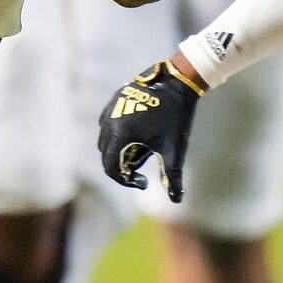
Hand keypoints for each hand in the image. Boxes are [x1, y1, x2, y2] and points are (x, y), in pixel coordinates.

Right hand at [97, 57, 205, 201]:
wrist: (177, 82)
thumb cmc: (176, 116)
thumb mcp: (174, 149)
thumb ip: (172, 176)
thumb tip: (176, 199)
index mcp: (120, 134)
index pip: (111, 167)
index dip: (125, 180)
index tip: (143, 182)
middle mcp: (109, 121)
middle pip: (106, 154)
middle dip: (122, 166)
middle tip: (143, 168)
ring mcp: (110, 109)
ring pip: (105, 139)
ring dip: (119, 151)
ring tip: (141, 151)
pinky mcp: (114, 100)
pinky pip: (107, 124)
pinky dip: (117, 135)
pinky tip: (138, 135)